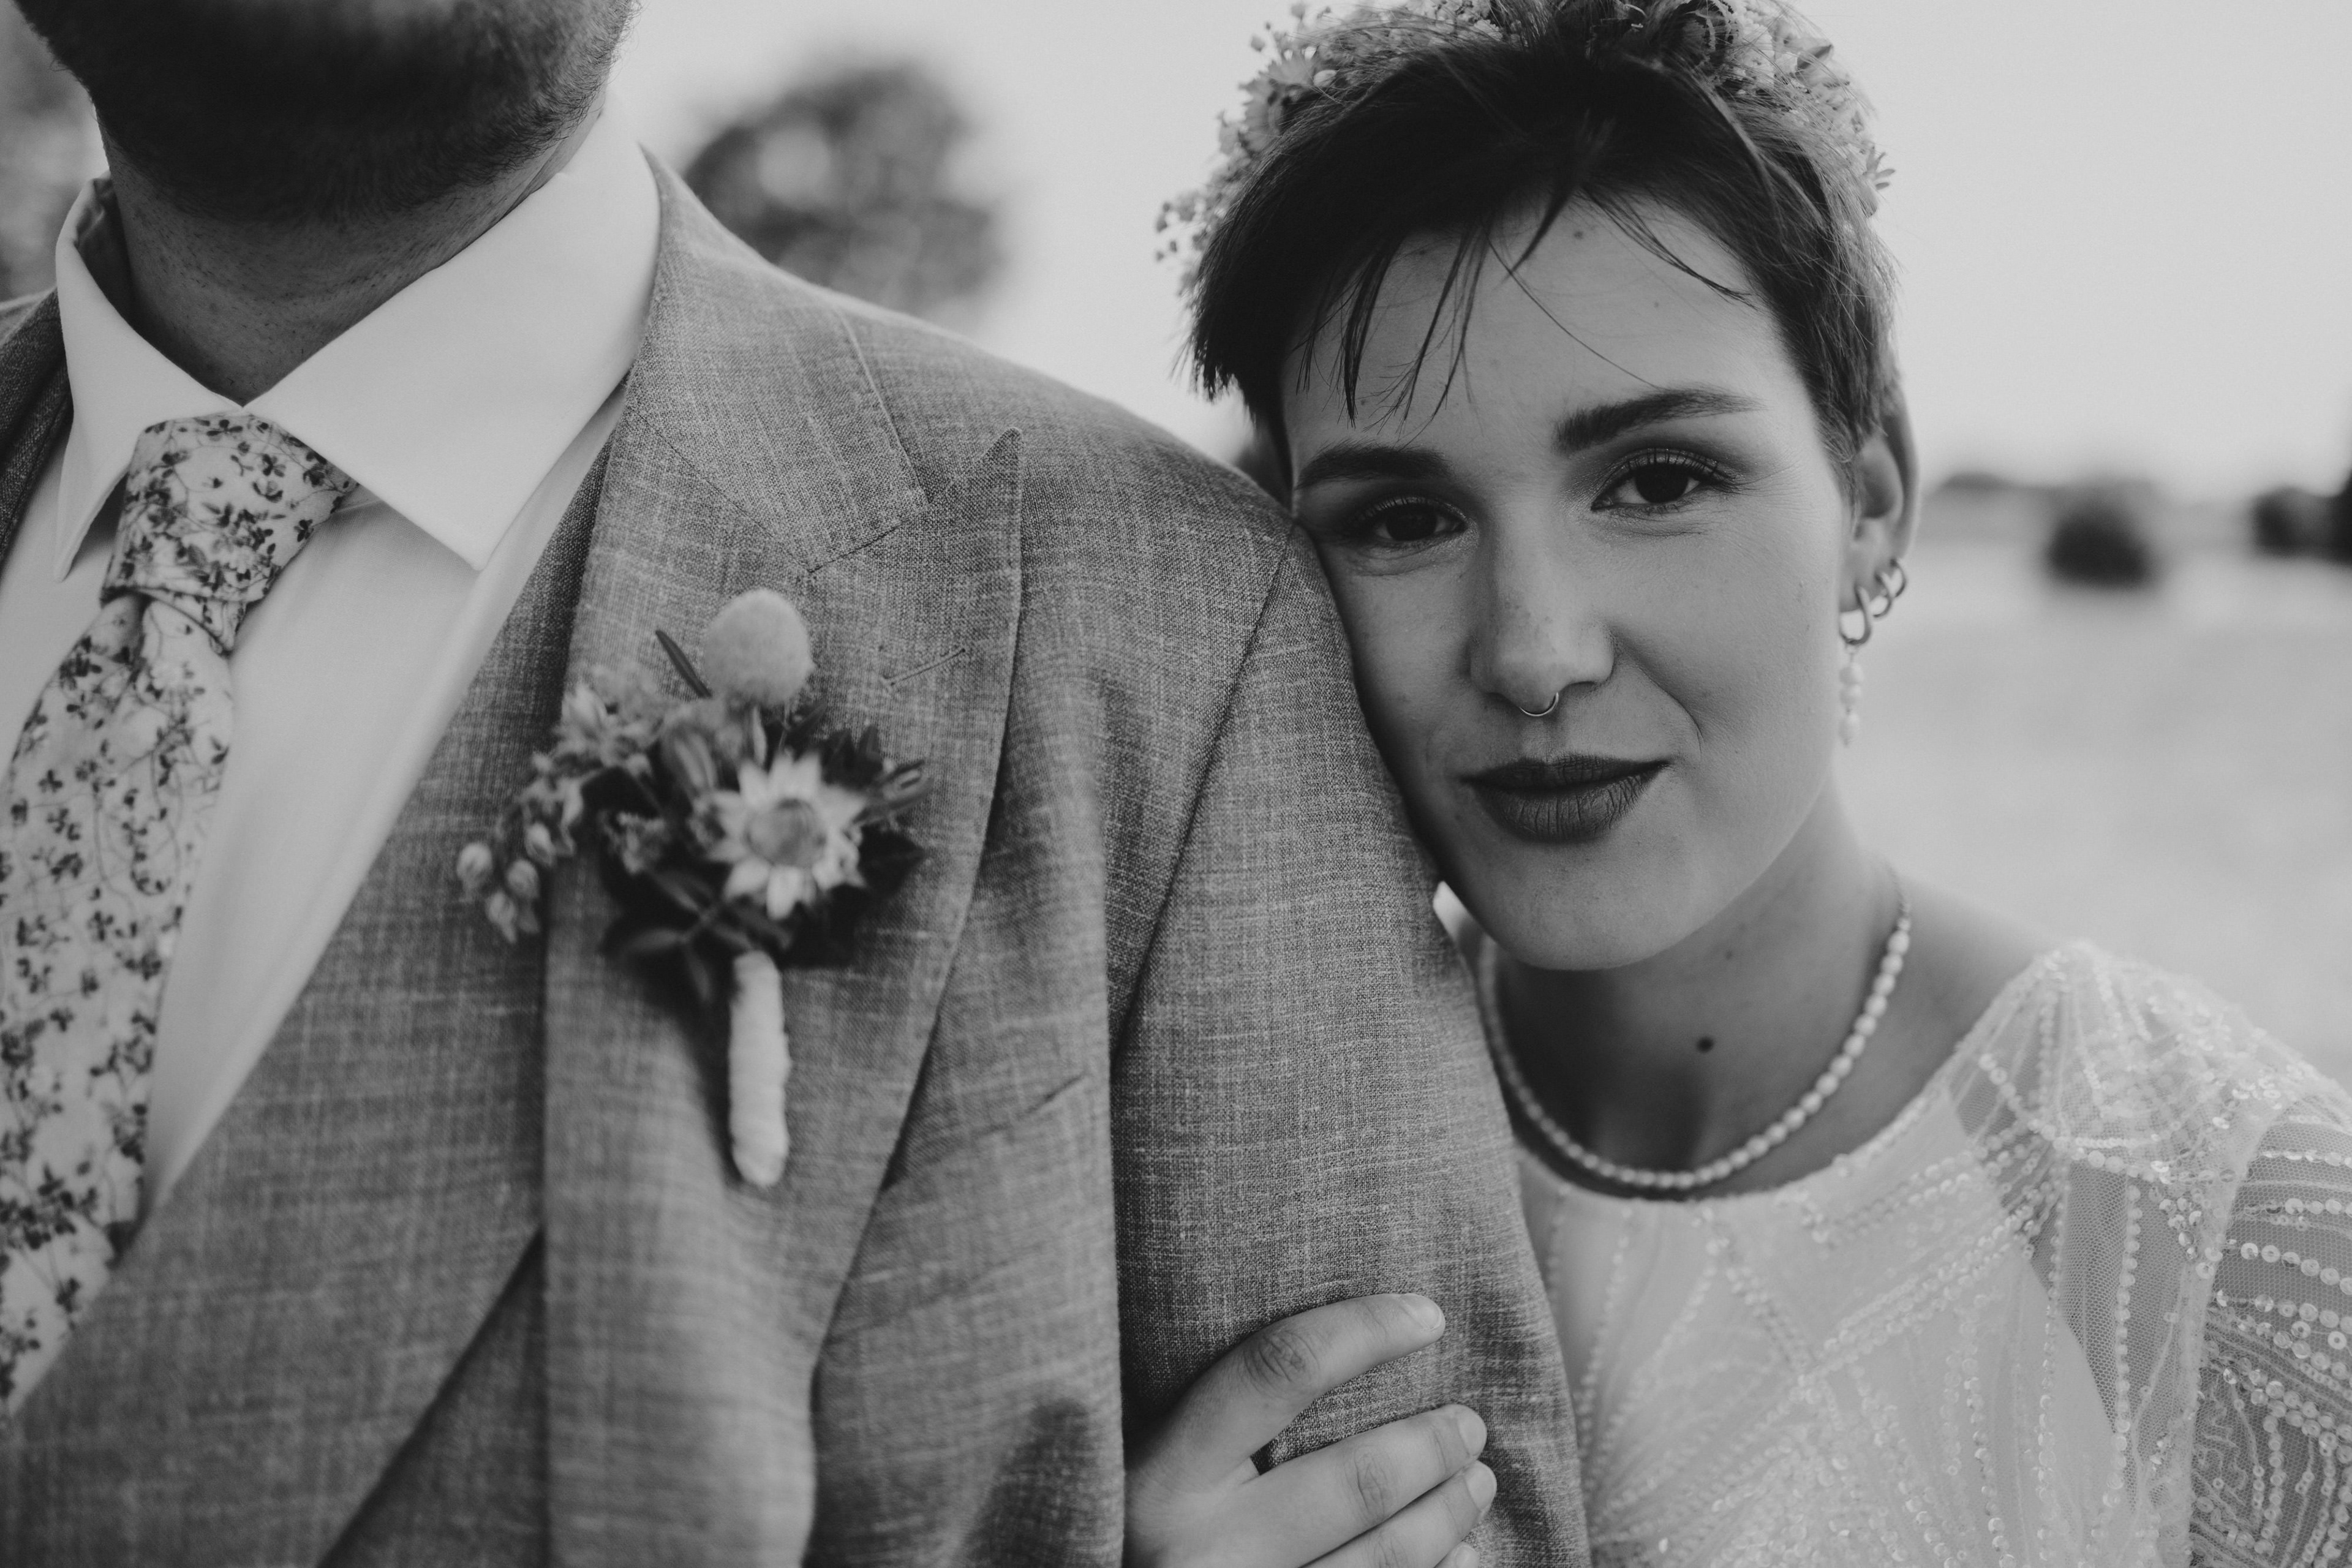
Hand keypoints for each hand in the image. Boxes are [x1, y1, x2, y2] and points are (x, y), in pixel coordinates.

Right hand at [1126, 1293, 1494, 1567]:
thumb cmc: (1129, 1532)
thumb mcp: (1143, 1469)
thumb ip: (1210, 1423)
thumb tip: (1333, 1345)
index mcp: (1161, 1479)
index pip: (1278, 1371)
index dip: (1365, 1332)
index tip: (1427, 1314)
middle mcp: (1201, 1552)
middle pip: (1357, 1479)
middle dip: (1433, 1444)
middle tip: (1469, 1422)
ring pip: (1387, 1557)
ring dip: (1449, 1512)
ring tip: (1477, 1480)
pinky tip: (1462, 1555)